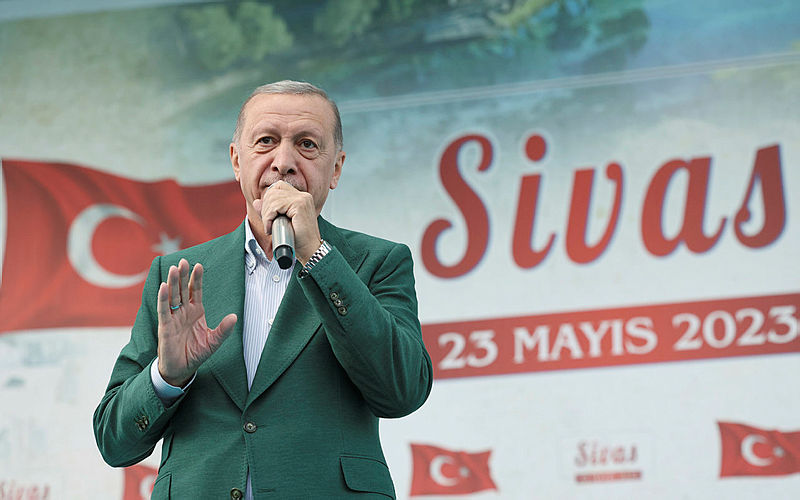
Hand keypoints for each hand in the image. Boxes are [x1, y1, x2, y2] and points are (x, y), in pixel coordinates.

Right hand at [156, 258, 236, 386]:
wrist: (181, 369)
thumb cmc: (196, 353)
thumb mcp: (214, 341)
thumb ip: (224, 329)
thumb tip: (234, 317)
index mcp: (196, 311)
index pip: (196, 291)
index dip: (197, 279)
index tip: (199, 265)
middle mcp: (183, 312)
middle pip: (183, 289)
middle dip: (184, 276)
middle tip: (184, 261)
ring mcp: (173, 318)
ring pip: (173, 296)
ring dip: (173, 283)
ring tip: (174, 268)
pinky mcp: (165, 327)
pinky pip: (164, 310)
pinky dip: (163, 299)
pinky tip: (164, 287)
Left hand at [253, 180, 321, 264]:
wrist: (309, 250)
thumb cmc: (298, 238)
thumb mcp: (279, 221)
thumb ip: (268, 211)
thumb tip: (256, 202)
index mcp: (301, 197)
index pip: (278, 187)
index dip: (269, 199)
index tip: (269, 216)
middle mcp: (303, 195)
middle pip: (273, 192)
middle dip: (265, 208)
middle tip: (268, 224)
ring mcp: (302, 199)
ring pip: (273, 199)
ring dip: (266, 215)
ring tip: (269, 227)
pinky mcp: (300, 205)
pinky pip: (276, 206)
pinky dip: (269, 218)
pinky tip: (271, 228)